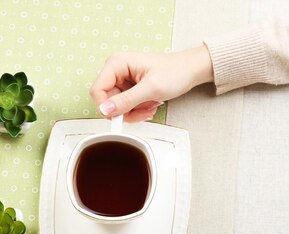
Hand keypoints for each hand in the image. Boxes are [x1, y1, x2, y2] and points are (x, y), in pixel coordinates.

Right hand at [90, 45, 213, 121]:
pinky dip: (136, 110)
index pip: (97, 90)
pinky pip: (124, 107)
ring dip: (133, 112)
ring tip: (149, 106)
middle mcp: (116, 71)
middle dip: (124, 110)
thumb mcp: (151, 88)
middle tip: (142, 110)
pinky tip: (149, 105)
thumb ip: (126, 100)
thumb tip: (105, 110)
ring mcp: (121, 80)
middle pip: (106, 101)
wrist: (190, 71)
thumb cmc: (176, 71)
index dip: (106, 106)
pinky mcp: (127, 89)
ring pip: (115, 107)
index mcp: (117, 63)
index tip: (119, 116)